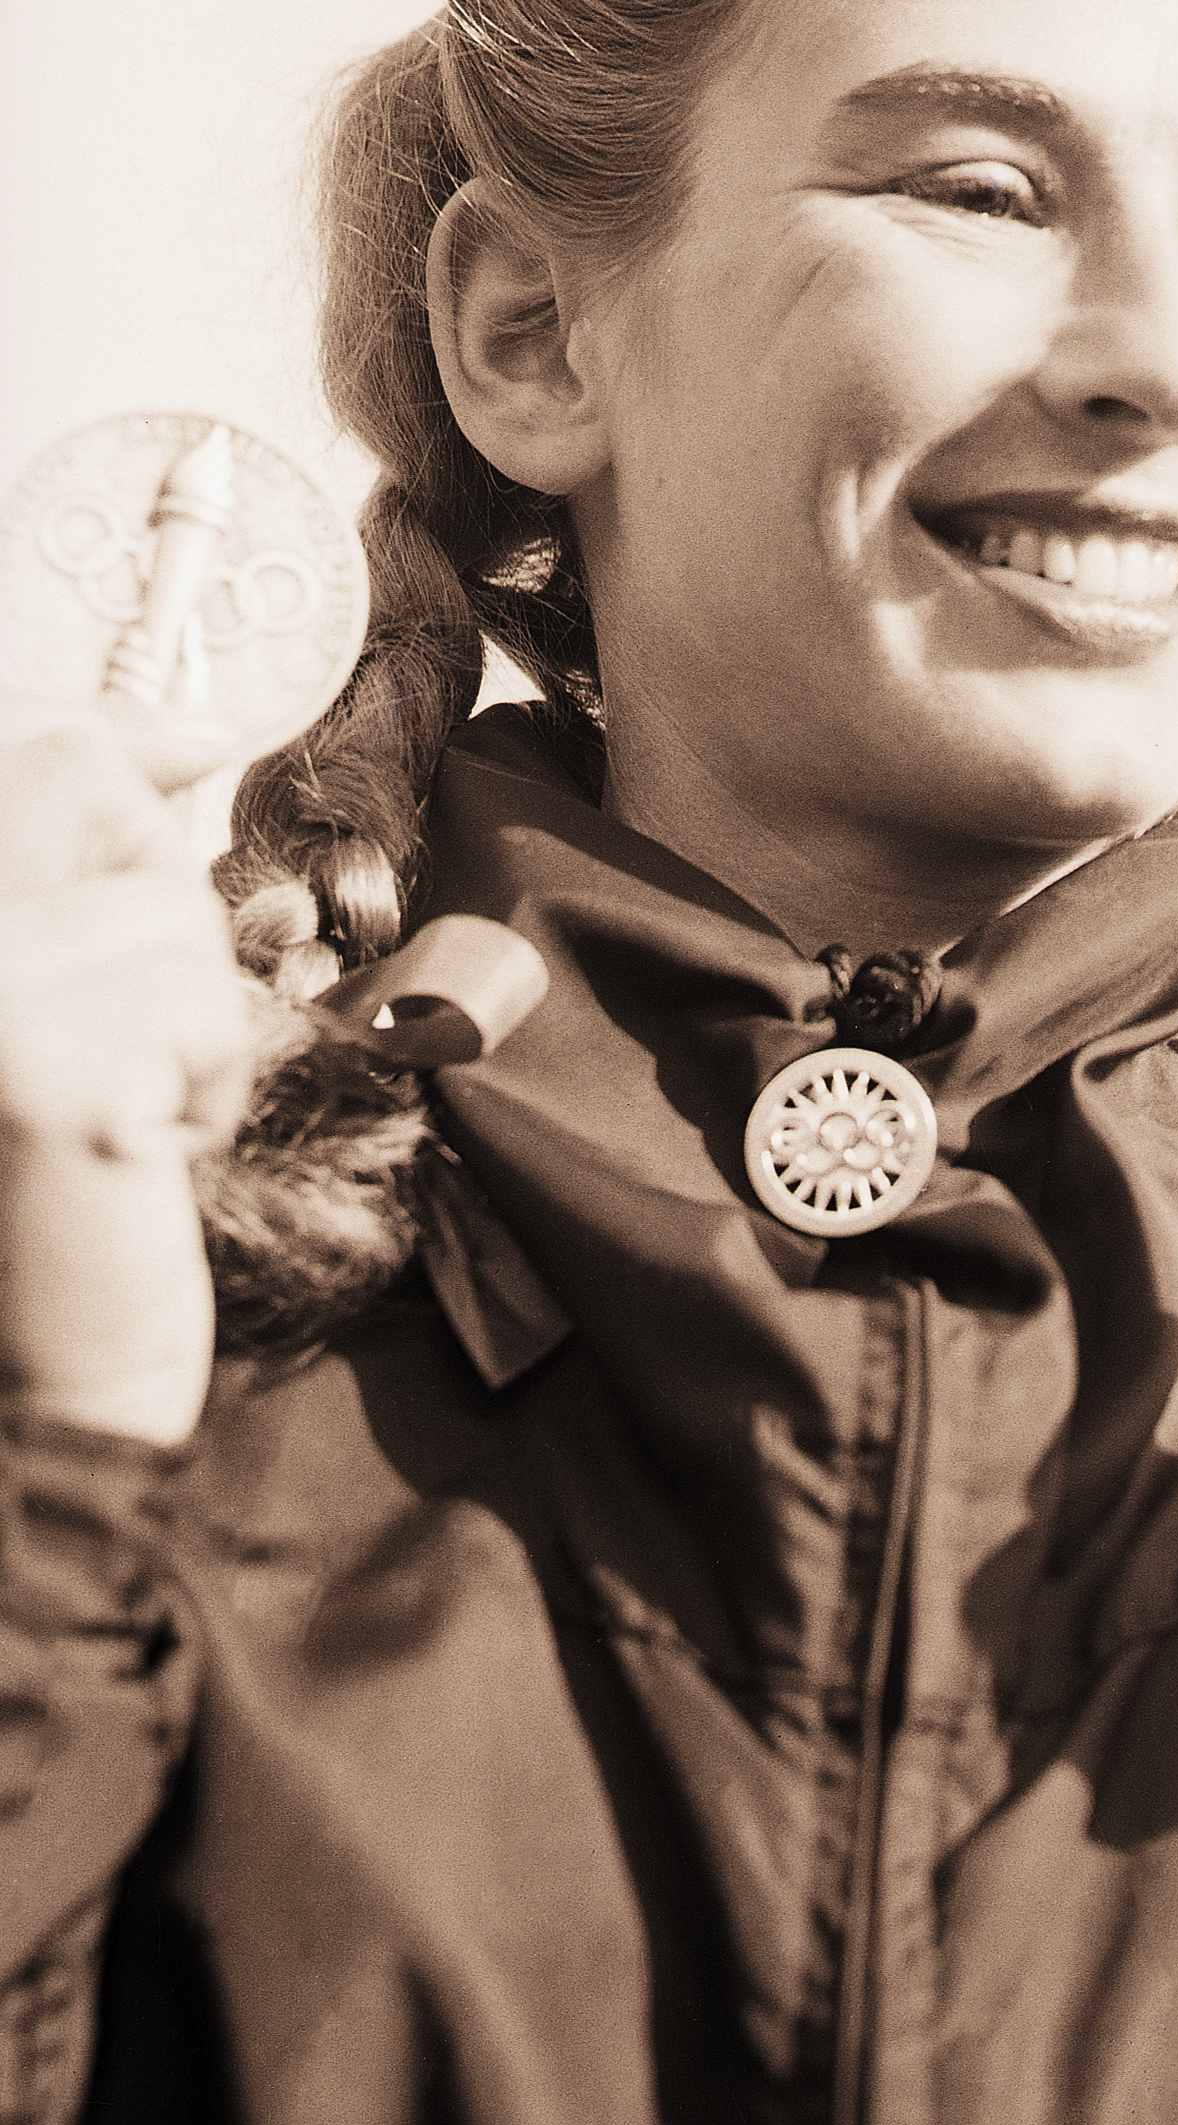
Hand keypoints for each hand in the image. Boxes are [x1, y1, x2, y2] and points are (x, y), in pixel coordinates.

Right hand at [0, 715, 256, 1442]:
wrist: (25, 1390)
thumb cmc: (43, 1195)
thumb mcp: (54, 994)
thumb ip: (78, 856)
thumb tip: (180, 734)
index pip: (24, 746)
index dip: (112, 744)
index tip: (189, 750)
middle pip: (78, 775)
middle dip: (149, 893)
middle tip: (121, 1018)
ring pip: (162, 905)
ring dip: (183, 1010)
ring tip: (115, 1104)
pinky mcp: (35, 1066)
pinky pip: (200, 1002)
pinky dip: (205, 1081)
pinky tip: (135, 1155)